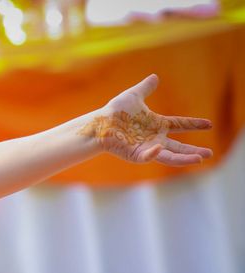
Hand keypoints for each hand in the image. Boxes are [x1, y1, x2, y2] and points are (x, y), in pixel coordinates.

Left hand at [84, 74, 212, 164]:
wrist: (99, 123)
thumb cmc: (115, 112)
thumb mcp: (134, 96)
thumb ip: (145, 88)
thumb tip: (155, 77)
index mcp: (157, 125)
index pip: (180, 125)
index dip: (194, 125)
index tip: (209, 125)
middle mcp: (154, 138)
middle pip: (178, 146)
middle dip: (193, 151)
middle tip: (209, 154)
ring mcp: (146, 148)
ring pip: (169, 155)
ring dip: (183, 158)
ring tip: (198, 159)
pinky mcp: (136, 155)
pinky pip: (147, 156)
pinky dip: (154, 153)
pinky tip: (160, 147)